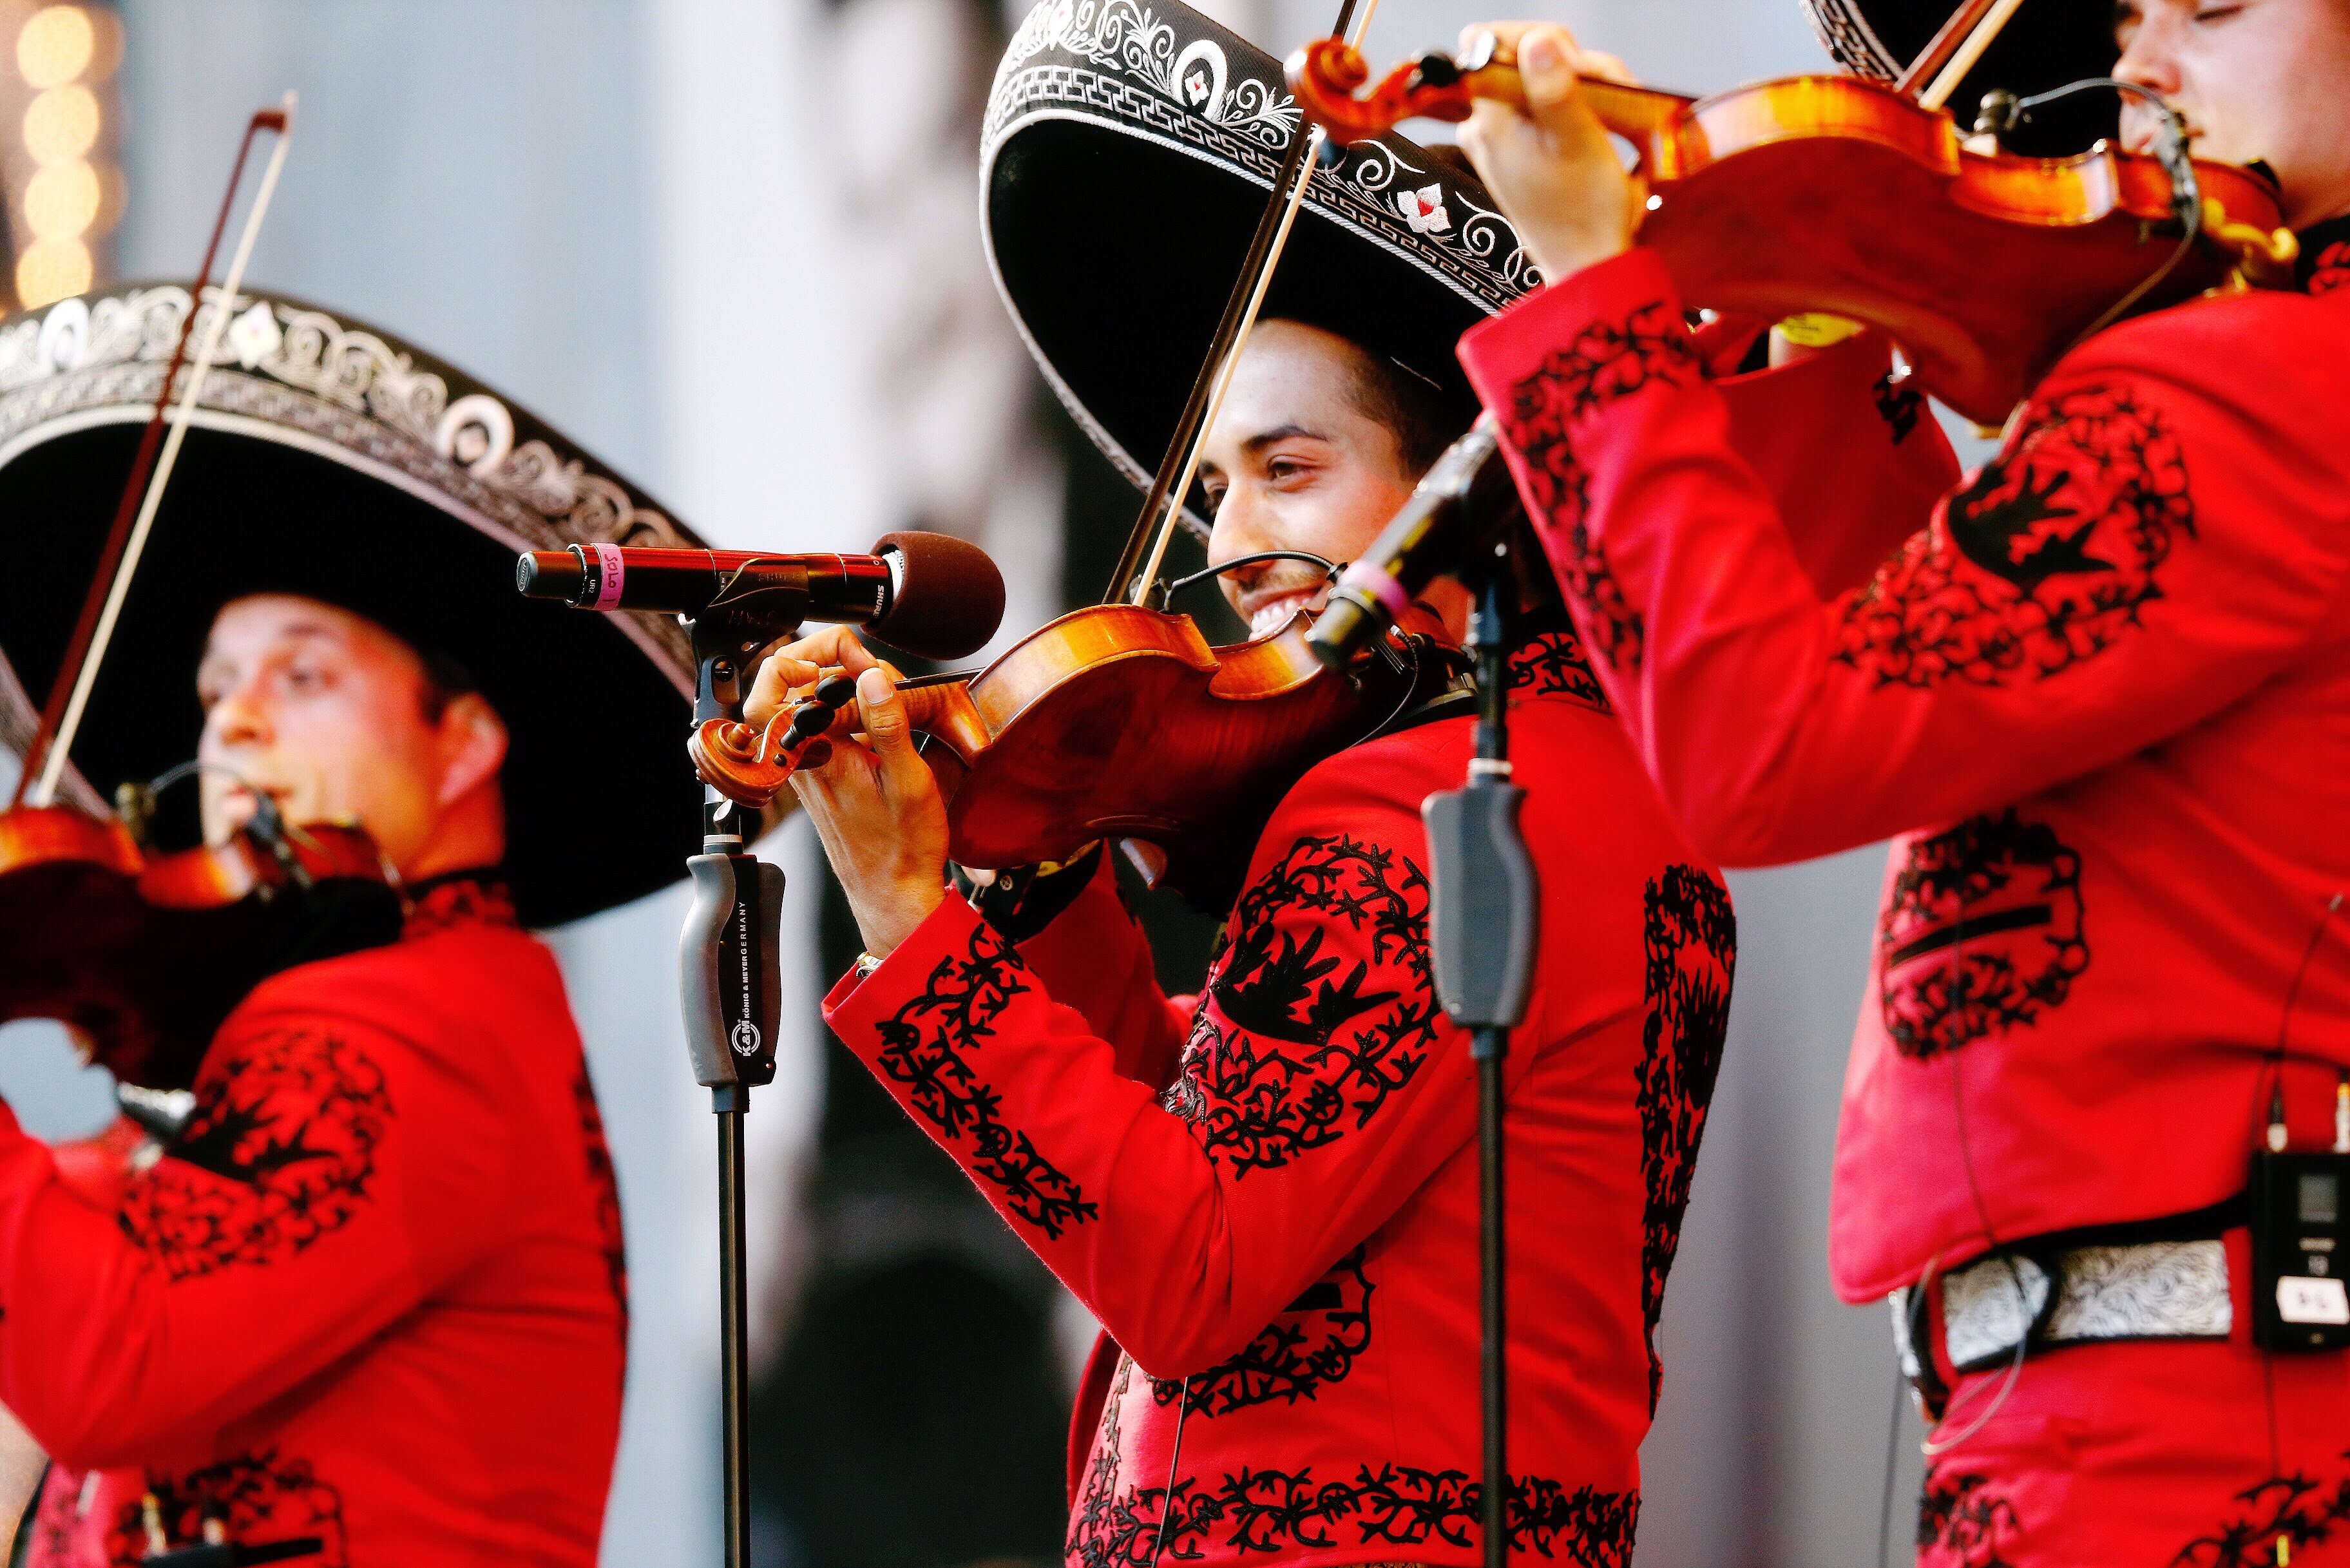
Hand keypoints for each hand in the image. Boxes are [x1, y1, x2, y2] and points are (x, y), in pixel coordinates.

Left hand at [747, 628, 947, 956]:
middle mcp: (802, 756)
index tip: (854, 658)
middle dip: (829, 658)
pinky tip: (876, 714)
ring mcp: (807, 763)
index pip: (774, 687)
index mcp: (817, 754)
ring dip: (839, 681)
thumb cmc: (902, 849)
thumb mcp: (910, 783)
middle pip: (787, 682)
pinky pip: (817, 721)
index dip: (807, 656)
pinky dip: (845, 705)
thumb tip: (871, 676)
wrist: (892, 893)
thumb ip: (888, 726)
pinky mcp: (819, 770)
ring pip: (802, 699)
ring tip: (879, 690)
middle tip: (869, 666)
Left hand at [1455, 22, 1641, 281]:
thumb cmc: (1585, 213)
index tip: (1574, 65)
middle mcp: (1482, 126)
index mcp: (1489, 119)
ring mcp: (1497, 139)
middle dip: (1572, 65)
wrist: (1585, 265)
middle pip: (1519, 58)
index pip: (1486, 42)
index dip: (1533, 39)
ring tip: (1614, 119)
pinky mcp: (1516, 151)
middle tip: (1611, 93)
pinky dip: (1574, 107)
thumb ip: (1553, 88)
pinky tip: (1600, 128)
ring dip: (1582, 86)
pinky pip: (1540, 107)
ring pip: (1536, 80)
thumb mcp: (1578, 142)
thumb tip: (1536, 41)